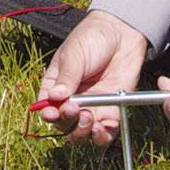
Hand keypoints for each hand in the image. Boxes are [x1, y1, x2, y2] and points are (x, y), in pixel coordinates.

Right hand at [32, 9, 149, 146]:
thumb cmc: (92, 38)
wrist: (122, 32)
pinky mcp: (111, 112)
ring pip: (82, 133)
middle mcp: (72, 101)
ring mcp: (91, 108)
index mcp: (56, 86)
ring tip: (89, 119)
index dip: (48, 114)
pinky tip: (102, 129)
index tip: (53, 112)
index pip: (47, 107)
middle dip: (67, 122)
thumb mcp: (75, 53)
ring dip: (82, 132)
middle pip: (63, 124)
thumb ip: (67, 76)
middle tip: (75, 110)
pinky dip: (102, 137)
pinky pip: (105, 133)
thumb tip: (55, 97)